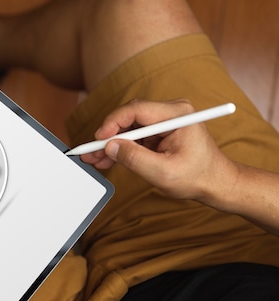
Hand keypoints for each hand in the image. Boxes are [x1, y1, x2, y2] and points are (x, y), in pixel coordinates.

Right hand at [80, 99, 237, 200]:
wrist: (216, 184)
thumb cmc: (198, 177)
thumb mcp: (163, 172)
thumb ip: (134, 158)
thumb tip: (110, 146)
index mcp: (177, 114)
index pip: (135, 110)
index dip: (112, 123)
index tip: (99, 140)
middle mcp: (170, 112)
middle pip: (128, 117)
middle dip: (108, 136)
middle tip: (90, 152)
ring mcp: (164, 121)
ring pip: (128, 127)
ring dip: (111, 143)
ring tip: (94, 159)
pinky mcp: (159, 131)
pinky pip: (134, 136)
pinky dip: (121, 147)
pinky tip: (107, 159)